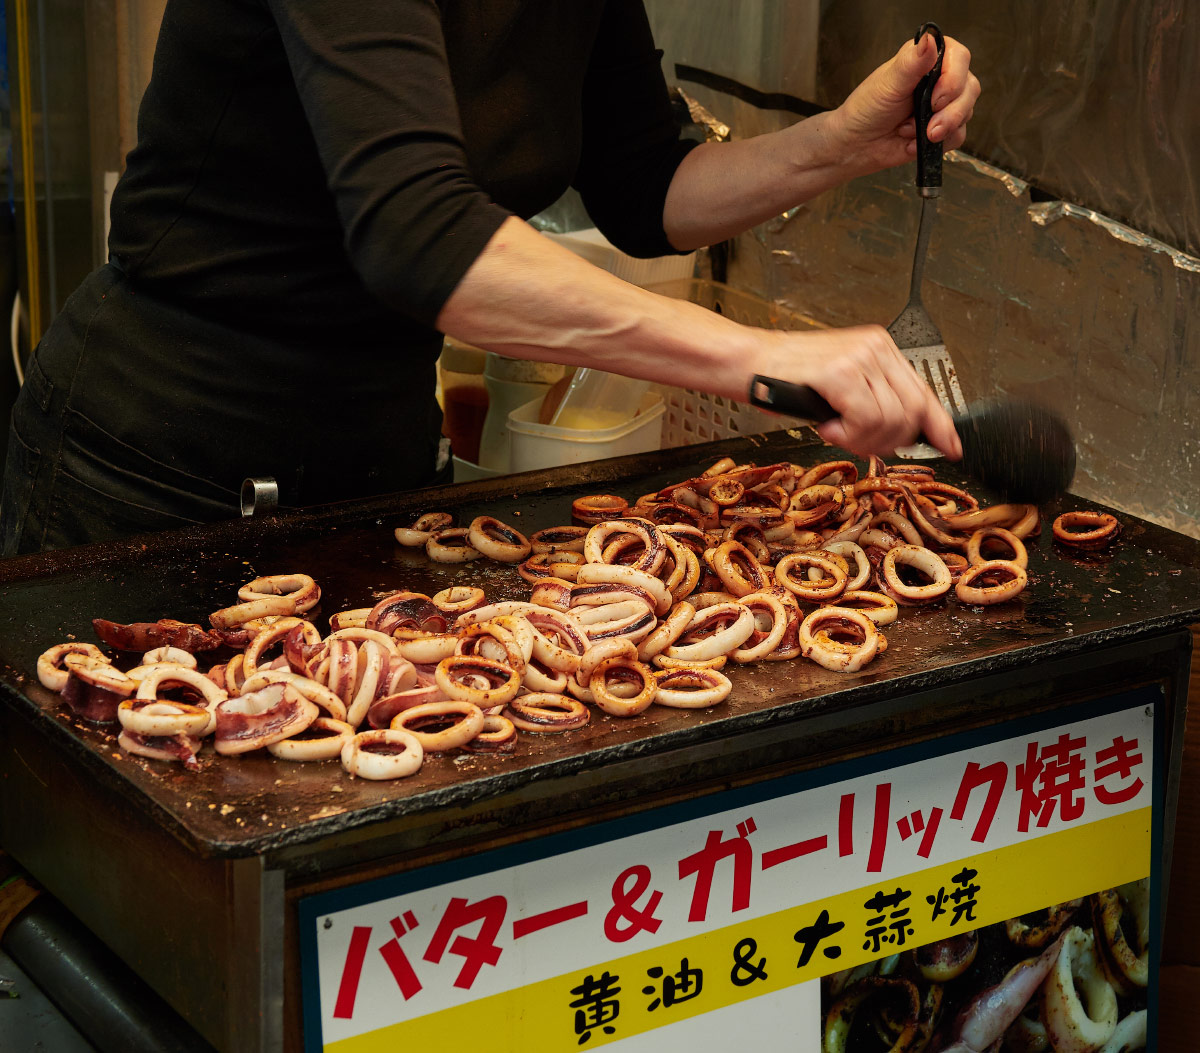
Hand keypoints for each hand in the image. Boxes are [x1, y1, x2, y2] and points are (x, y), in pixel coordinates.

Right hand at [767, 325, 961, 458]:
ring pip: (891, 419)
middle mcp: (875, 348)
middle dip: (889, 441)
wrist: (747, 362)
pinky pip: (865, 418)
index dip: (939, 426)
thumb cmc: (785, 378)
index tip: (950, 447)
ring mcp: (859, 358)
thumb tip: (902, 435)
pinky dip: (847, 433)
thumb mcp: (839, 387)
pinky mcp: (839, 372)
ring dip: (863, 439)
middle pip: (913, 412)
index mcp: (880, 349)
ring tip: (836, 431)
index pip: (924, 392)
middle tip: (859, 443)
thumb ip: (873, 402)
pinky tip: (828, 425)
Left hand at [827, 32, 979, 175]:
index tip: (934, 98)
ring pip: (966, 113)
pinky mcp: (944, 129)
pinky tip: (913, 143)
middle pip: (970, 88)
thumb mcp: (888, 83)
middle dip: (950, 112)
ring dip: (940, 128)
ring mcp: (944, 105)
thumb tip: (929, 40)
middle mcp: (940, 79)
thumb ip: (911, 63)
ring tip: (909, 131)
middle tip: (927, 124)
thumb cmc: (867, 110)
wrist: (857, 144)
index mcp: (928, 59)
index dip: (953, 80)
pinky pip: (958, 136)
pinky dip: (938, 143)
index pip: (960, 58)